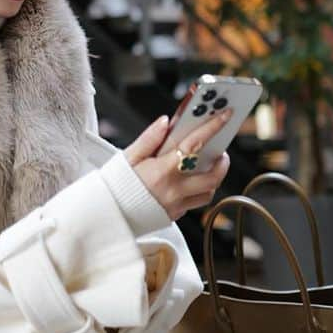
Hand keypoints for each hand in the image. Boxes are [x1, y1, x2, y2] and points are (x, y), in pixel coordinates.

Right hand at [123, 108, 232, 222]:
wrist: (107, 214)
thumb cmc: (115, 184)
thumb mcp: (128, 156)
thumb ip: (149, 138)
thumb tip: (166, 121)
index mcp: (162, 170)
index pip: (194, 144)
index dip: (212, 128)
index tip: (224, 116)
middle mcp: (173, 189)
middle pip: (212, 176)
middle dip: (222, 162)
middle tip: (221, 152)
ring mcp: (175, 205)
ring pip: (208, 192)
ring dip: (213, 178)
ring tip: (207, 167)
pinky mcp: (173, 215)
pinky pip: (194, 204)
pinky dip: (197, 192)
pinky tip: (189, 182)